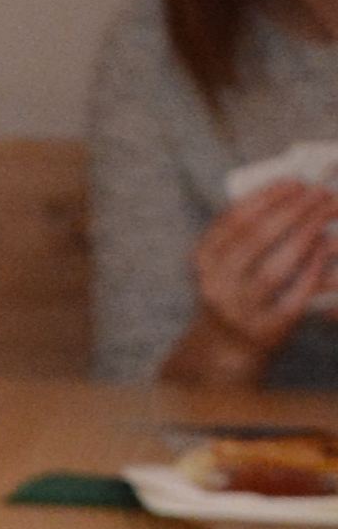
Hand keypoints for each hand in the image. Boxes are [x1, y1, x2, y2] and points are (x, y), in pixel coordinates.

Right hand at [187, 179, 337, 372]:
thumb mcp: (227, 262)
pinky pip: (293, 296)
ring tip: (325, 215)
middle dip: (292, 211)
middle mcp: (215, 285)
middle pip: (256, 239)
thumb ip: (247, 234)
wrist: (225, 346)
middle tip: (319, 194)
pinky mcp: (265, 329)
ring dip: (304, 236)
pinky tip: (326, 249)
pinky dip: (312, 271)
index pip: (233, 221)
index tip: (294, 182)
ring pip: (274, 267)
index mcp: (203, 262)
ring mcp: (239, 310)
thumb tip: (291, 197)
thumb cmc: (234, 292)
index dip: (266, 198)